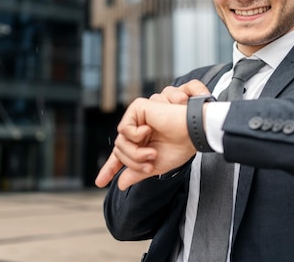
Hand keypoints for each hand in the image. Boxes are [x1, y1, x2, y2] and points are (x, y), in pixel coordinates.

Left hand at [95, 80, 210, 189]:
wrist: (192, 133)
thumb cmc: (181, 147)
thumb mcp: (156, 166)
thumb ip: (137, 172)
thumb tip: (120, 184)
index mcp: (142, 143)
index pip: (121, 156)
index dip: (110, 169)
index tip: (100, 182)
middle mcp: (138, 130)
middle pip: (119, 151)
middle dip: (133, 162)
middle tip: (149, 165)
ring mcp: (137, 119)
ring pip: (120, 143)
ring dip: (135, 153)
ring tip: (152, 152)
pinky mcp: (138, 108)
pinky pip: (124, 129)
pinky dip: (135, 135)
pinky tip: (149, 130)